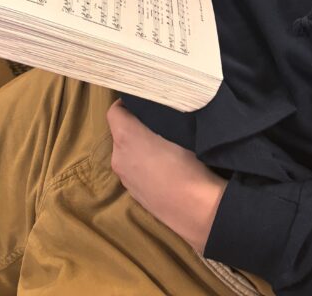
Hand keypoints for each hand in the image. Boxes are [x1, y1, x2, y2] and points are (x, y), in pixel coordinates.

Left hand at [107, 100, 226, 253]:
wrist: (196, 210)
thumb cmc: (189, 164)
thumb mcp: (178, 130)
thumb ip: (161, 117)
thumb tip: (159, 108)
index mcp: (126, 137)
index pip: (114, 111)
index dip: (126, 103)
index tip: (145, 101)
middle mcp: (118, 157)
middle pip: (121, 133)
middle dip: (136, 126)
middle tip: (159, 122)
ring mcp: (125, 179)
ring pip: (127, 153)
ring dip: (139, 147)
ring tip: (165, 145)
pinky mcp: (133, 195)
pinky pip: (134, 171)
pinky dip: (144, 166)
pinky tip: (165, 168)